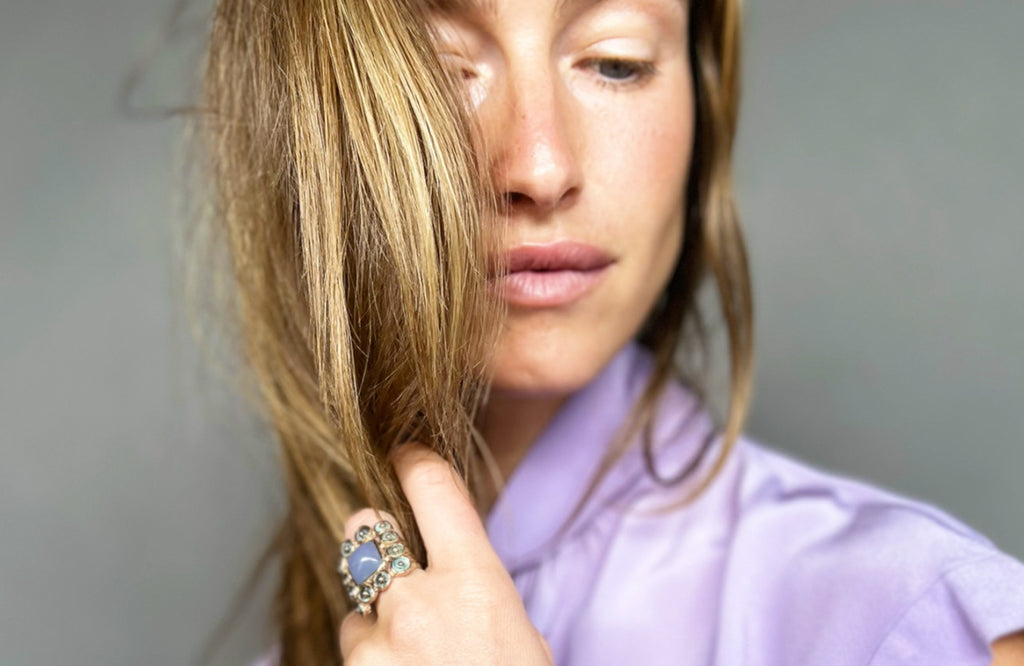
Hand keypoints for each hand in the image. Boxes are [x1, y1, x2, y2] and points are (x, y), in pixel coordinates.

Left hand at [338, 442, 553, 664]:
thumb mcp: (518, 627)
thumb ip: (476, 583)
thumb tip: (447, 558)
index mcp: (474, 581)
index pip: (431, 486)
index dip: (414, 462)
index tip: (405, 455)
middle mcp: (418, 602)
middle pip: (367, 527)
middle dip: (377, 534)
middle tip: (398, 558)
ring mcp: (378, 639)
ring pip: (357, 595)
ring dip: (378, 609)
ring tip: (411, 642)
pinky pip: (353, 644)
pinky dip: (372, 652)